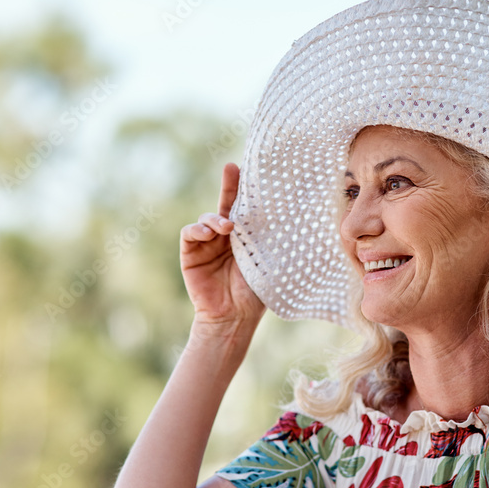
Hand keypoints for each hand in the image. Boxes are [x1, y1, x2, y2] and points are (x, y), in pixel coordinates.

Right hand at [180, 163, 264, 327]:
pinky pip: (190, 233)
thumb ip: (271, 241)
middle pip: (226, 204)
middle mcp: (225, 236)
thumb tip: (298, 218)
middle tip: (231, 169)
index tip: (250, 169)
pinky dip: (198, 229)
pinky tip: (209, 234)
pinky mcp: (191, 253)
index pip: (246, 207)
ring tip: (227, 227)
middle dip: (229, 185)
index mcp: (246, 236)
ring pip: (207, 218)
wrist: (233, 317)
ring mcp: (207, 243)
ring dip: (215, 218)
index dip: (246, 188)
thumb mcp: (268, 262)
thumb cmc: (255, 293)